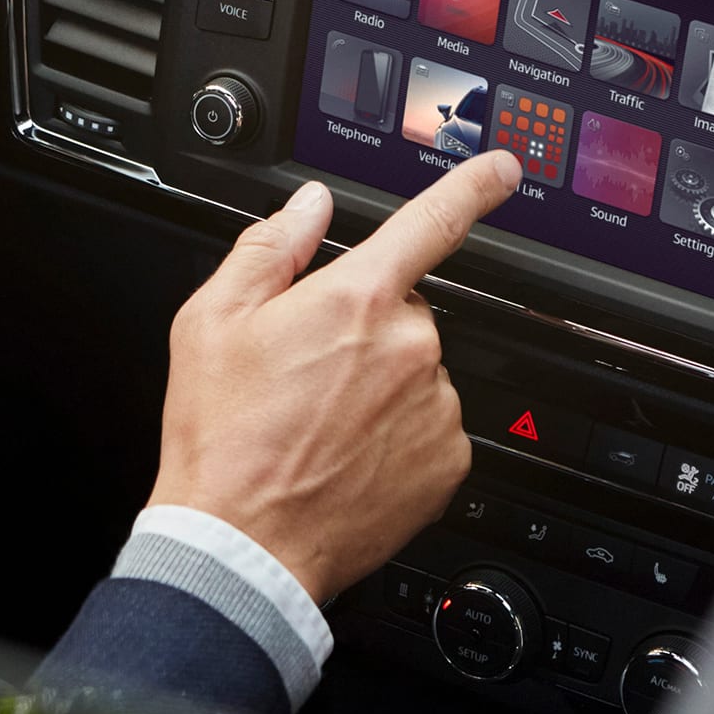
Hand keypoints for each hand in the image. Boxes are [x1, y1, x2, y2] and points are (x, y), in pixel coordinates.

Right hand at [150, 151, 523, 603]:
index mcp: (357, 298)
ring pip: (417, 371)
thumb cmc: (222, 437)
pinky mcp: (448, 460)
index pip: (431, 221)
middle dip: (364, 329)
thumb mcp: (211, 320)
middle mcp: (410, 345)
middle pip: (403, 311)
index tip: (503, 169)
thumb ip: (271, 248)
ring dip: (382, 386)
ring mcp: (435, 405)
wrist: (242, 544)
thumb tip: (309, 206)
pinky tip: (349, 454)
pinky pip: (430, 427)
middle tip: (308, 373)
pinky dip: (398, 435)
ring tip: (321, 424)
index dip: (473, 186)